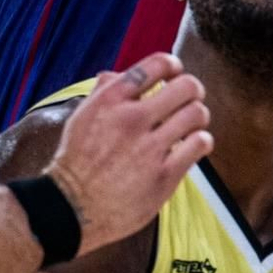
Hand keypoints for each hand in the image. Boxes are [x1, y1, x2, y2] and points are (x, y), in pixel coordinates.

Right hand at [48, 56, 212, 255]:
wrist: (70, 207)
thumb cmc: (76, 160)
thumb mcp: (82, 116)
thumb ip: (104, 93)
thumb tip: (116, 74)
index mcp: (111, 100)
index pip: (157, 64)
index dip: (173, 65)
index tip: (175, 73)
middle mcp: (131, 119)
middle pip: (186, 87)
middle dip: (193, 90)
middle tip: (190, 99)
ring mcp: (148, 149)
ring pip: (196, 114)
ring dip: (198, 116)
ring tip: (192, 123)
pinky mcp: (163, 176)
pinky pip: (199, 145)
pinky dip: (201, 140)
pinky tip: (193, 144)